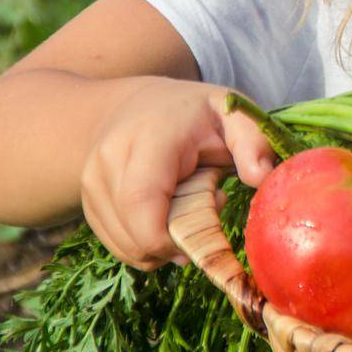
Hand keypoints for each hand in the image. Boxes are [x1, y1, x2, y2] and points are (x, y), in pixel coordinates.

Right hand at [80, 78, 276, 270]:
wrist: (135, 105)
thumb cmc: (193, 114)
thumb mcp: (232, 114)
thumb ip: (253, 142)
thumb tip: (263, 178)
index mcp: (149, 138)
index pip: (142, 203)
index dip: (171, 238)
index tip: (207, 237)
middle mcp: (109, 161)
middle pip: (135, 235)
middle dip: (178, 243)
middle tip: (205, 208)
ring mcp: (91, 184)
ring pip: (126, 247)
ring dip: (163, 244)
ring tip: (186, 205)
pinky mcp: (88, 204)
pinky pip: (119, 247)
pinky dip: (147, 243)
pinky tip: (165, 213)